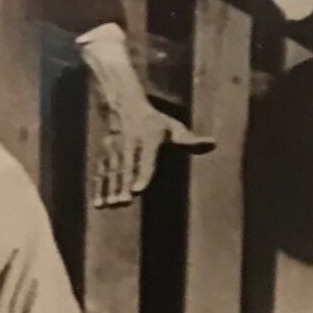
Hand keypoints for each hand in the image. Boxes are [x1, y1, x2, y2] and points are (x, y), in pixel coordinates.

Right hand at [93, 100, 210, 205]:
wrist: (124, 106)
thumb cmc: (155, 123)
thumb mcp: (173, 128)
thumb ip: (190, 141)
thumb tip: (213, 144)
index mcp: (148, 138)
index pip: (146, 159)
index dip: (142, 175)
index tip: (138, 190)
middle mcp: (129, 143)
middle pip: (127, 167)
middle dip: (124, 185)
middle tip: (125, 202)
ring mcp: (114, 149)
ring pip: (112, 172)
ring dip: (110, 190)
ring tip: (111, 206)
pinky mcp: (104, 155)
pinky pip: (100, 173)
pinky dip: (98, 189)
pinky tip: (98, 205)